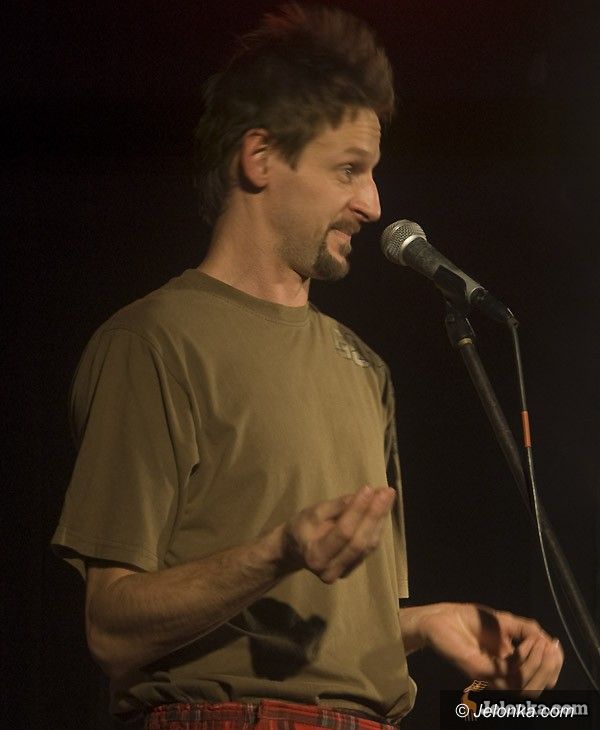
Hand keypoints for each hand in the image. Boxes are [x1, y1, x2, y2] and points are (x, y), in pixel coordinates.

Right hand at [280, 485, 395, 583]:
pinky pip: (369, 548)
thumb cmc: (300, 528)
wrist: (293, 551)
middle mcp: (331, 569)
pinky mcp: (352, 569)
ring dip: (380, 520)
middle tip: (387, 492)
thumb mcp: (311, 513)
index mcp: (316, 555)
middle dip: (375, 515)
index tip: (369, 488)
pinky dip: (377, 528)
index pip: (343, 532)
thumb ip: (336, 507)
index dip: (357, 510)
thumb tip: (360, 496)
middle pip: (359, 542)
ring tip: (387, 497)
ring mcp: (343, 573)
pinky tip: (382, 510)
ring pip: (368, 546)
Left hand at [416, 603, 562, 693]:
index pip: (538, 680)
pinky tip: (525, 644)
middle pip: (536, 688)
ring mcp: (490, 676)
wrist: (441, 618)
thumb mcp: (504, 621)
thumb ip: (527, 630)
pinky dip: (523, 660)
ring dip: (539, 664)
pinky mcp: (480, 671)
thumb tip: (550, 641)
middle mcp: (501, 677)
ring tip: (539, 643)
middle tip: (550, 647)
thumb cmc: (469, 619)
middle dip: (549, 668)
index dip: (552, 668)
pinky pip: (509, 675)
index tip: (555, 647)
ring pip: (526, 686)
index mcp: (509, 667)